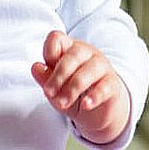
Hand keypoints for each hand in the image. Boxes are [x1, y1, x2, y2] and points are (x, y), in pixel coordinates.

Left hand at [31, 30, 129, 144]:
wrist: (99, 111)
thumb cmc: (73, 93)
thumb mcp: (55, 88)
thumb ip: (45, 78)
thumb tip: (35, 67)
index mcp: (69, 48)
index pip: (57, 38)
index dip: (48, 52)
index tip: (45, 70)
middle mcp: (87, 53)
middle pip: (73, 55)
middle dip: (58, 76)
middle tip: (49, 94)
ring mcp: (102, 66)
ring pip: (89, 71)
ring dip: (72, 88)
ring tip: (63, 103)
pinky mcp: (113, 84)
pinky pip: (105, 86)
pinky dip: (94, 96)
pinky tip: (85, 104)